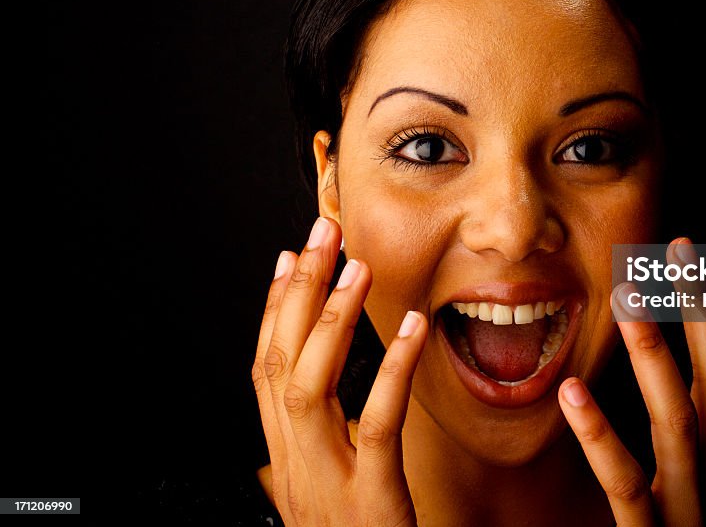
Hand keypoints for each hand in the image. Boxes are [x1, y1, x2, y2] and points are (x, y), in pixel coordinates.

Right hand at [252, 217, 426, 525]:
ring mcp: (326, 485)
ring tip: (355, 267)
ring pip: (309, 388)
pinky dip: (389, 369)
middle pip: (278, 366)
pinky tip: (410, 326)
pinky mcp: (370, 501)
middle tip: (320, 235)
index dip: (272, 310)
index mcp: (284, 459)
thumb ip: (326, 434)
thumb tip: (327, 380)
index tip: (289, 258)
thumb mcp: (332, 483)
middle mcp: (292, 468)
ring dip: (329, 321)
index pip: (264, 371)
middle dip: (296, 293)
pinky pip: (376, 424)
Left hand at [558, 238, 705, 526]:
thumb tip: (685, 377)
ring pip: (679, 424)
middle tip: (675, 251)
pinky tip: (572, 392)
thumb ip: (702, 439)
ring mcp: (693, 514)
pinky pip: (628, 486)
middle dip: (702, 314)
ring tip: (629, 298)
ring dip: (656, 357)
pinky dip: (602, 436)